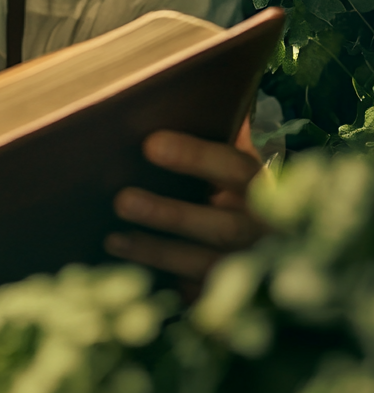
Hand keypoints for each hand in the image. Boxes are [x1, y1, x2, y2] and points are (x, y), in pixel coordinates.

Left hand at [104, 117, 265, 295]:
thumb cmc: (238, 187)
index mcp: (265, 186)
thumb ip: (212, 139)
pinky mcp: (236, 295)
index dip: (194, 157)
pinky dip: (164, 286)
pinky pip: (201, 294)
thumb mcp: (236, 163)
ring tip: (113, 238)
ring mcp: (252, 267)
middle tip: (122, 200)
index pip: (233, 167)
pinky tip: (127, 275)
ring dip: (156, 252)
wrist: (279, 243)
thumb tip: (168, 98)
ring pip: (205, 265)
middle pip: (221, 227)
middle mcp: (264, 230)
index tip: (149, 145)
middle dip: (169, 215)